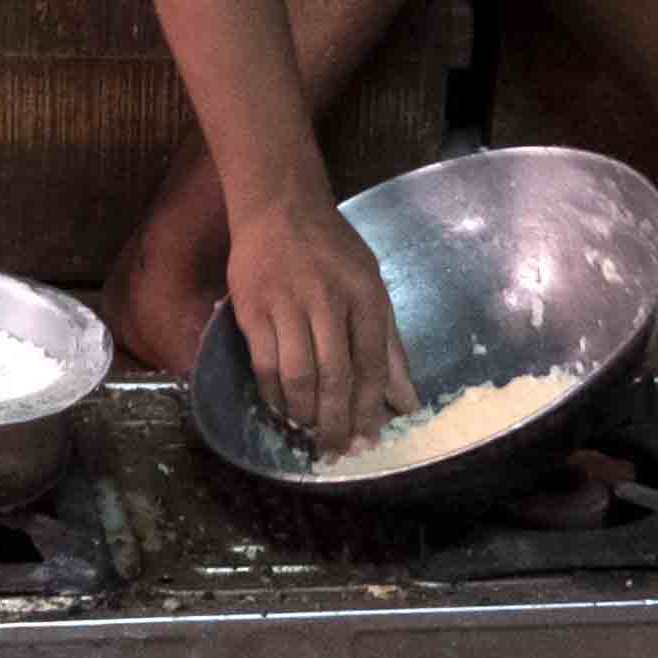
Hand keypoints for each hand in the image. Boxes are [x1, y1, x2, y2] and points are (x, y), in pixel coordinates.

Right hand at [228, 200, 417, 457]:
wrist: (279, 206)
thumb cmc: (332, 249)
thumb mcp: (371, 284)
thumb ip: (388, 344)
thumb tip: (406, 401)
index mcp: (364, 294)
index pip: (370, 363)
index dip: (370, 408)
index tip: (368, 441)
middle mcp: (326, 300)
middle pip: (334, 376)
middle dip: (337, 422)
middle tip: (337, 452)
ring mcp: (285, 304)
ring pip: (297, 375)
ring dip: (304, 413)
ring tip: (309, 432)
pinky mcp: (251, 309)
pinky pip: (265, 364)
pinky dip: (274, 394)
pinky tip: (282, 408)